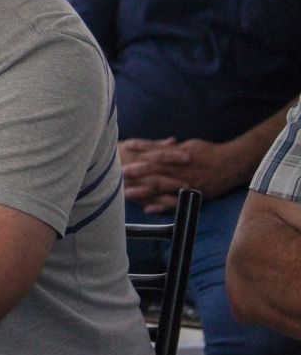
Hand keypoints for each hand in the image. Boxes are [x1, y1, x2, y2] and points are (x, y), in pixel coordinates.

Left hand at [122, 137, 241, 212]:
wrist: (233, 163)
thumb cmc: (209, 153)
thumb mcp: (189, 145)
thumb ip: (171, 147)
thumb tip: (158, 145)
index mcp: (179, 155)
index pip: (155, 153)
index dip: (140, 153)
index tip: (124, 151)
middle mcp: (181, 169)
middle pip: (155, 170)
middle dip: (137, 173)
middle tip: (120, 174)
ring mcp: (187, 183)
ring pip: (162, 187)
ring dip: (144, 191)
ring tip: (127, 193)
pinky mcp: (193, 194)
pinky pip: (175, 202)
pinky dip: (162, 206)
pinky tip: (148, 210)